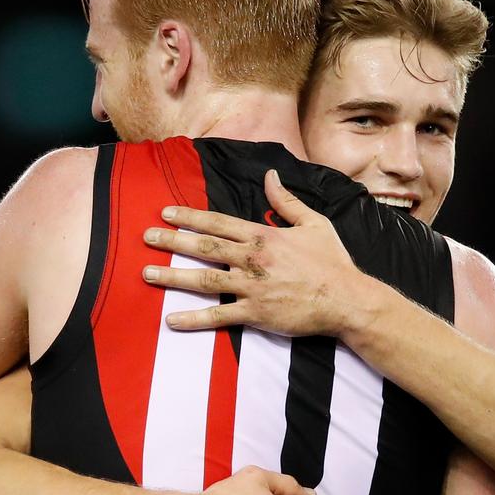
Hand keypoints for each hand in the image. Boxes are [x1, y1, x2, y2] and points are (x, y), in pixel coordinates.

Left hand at [142, 170, 368, 335]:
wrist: (347, 299)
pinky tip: (171, 320)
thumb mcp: (314, 223)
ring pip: (204, 280)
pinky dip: (194, 320)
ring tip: (147, 274)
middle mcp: (252, 259)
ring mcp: (252, 287)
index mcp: (264, 236)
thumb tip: (270, 174)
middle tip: (147, 238)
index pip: (219, 223)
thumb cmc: (332, 261)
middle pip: (204, 247)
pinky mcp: (255, 314)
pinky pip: (218, 316)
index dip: (190, 217)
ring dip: (173, 276)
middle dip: (172, 241)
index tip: (166, 213)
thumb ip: (287, 200)